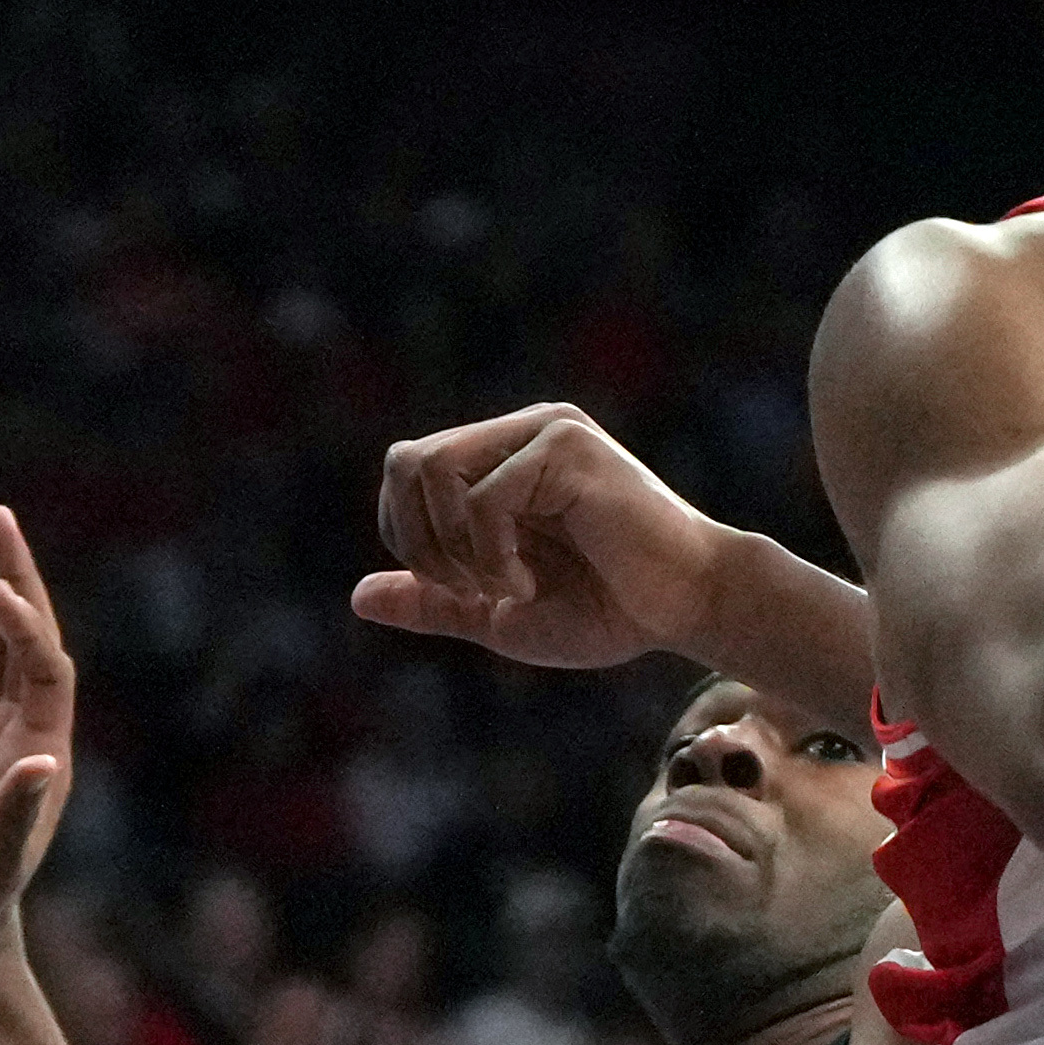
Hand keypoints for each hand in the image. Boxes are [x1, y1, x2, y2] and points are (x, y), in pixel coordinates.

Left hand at [357, 402, 747, 674]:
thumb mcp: (499, 612)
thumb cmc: (607, 611)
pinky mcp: (568, 449)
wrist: (686, 610)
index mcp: (501, 459)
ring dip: (450, 547)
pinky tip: (528, 582)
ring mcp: (545, 432)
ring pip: (434, 469)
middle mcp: (520, 433)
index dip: (406, 537)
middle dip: (416, 541)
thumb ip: (433, 601)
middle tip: (467, 589)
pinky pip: (484, 497)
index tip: (456, 589)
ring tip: (502, 585)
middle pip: (406, 461)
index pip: (407, 470)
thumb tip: (357, 597)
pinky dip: (490, 555)